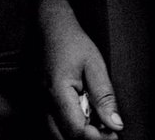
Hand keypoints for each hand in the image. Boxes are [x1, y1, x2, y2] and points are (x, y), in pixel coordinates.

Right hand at [41, 0, 123, 139]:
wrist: (49, 27)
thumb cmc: (71, 41)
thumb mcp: (95, 64)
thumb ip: (104, 96)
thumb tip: (115, 125)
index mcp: (57, 92)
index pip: (76, 130)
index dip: (96, 139)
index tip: (114, 136)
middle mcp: (43, 104)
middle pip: (66, 138)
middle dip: (89, 139)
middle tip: (109, 133)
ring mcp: (39, 105)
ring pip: (58, 135)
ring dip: (79, 134)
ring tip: (99, 125)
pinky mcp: (40, 105)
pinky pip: (55, 126)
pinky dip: (71, 128)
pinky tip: (86, 118)